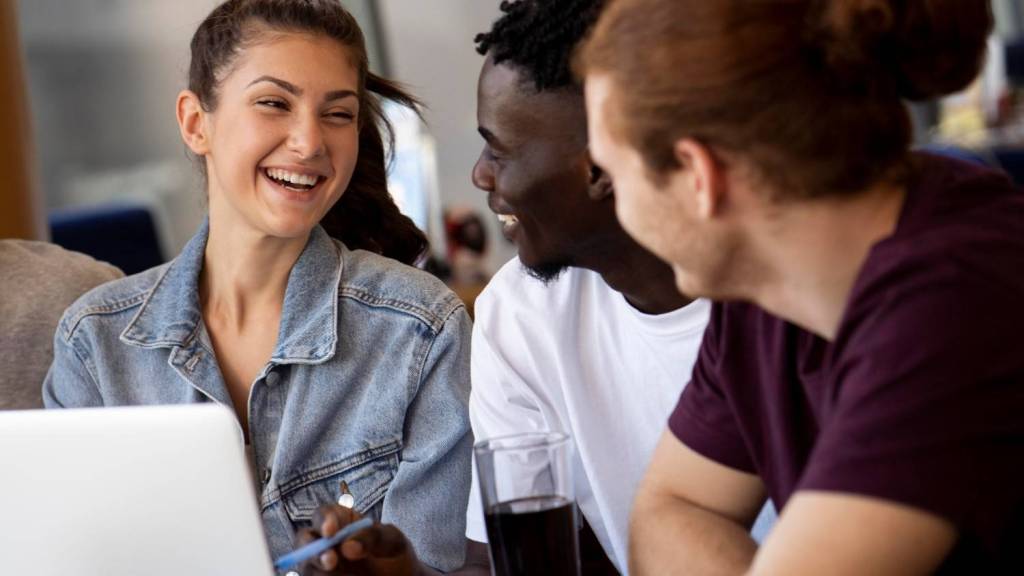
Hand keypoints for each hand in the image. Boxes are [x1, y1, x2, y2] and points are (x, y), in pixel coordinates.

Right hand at [297, 504, 420, 575]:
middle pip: (304, 540)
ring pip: (307, 566)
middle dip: (313, 550)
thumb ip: (373, 537)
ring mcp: (322, 565)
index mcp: (341, 521)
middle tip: (331, 561)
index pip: (323, 514)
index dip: (323, 520)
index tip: (331, 531)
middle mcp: (326, 542)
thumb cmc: (394, 554)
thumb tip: (348, 547)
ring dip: (322, 573)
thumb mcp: (392, 540)